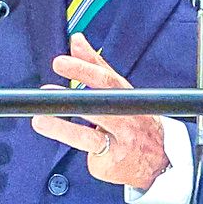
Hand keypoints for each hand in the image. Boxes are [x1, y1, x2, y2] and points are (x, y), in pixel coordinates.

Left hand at [29, 33, 168, 192]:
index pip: (106, 79)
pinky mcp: (111, 163)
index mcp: (127, 97)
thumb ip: (96, 65)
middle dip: (71, 98)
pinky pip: (91, 157)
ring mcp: (121, 143)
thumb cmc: (137, 121)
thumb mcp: (120, 91)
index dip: (83, 70)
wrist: (161, 160)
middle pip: (98, 106)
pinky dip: (86, 153)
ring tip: (41, 121)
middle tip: (47, 92)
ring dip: (62, 128)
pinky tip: (88, 152)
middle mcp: (127, 118)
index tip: (61, 63)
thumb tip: (76, 40)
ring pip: (87, 136)